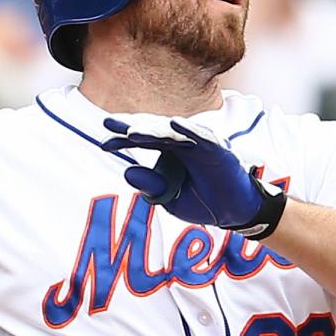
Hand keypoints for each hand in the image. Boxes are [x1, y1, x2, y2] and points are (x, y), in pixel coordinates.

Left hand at [98, 115, 277, 231]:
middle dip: (131, 127)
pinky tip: (175, 123)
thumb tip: (127, 170)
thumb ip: (150, 186)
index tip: (103, 144)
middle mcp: (180, 143)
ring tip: (132, 131)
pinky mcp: (217, 149)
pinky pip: (203, 137)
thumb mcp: (169, 199)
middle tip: (108, 122)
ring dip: (152, 130)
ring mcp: (198, 143)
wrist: (231, 212)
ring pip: (172, 133)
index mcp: (166, 152)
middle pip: (152, 131)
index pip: (140, 141)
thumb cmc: (199, 201)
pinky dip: (189, 129)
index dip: (121, 141)